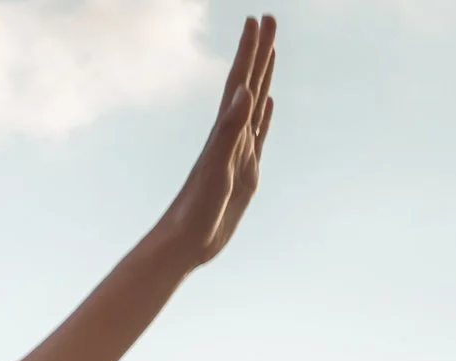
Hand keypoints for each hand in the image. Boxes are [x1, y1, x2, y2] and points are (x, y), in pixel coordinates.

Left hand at [160, 15, 276, 268]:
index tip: (259, 18)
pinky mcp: (245, 171)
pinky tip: (266, 104)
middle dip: (259, 51)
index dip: (250, 49)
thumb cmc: (196, 210)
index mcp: (224, 131)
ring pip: (254, 104)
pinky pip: (258, 134)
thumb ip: (228, 131)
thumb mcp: (217, 169)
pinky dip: (264, 116)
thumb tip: (244, 92)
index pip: (240, 81)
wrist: (184, 243)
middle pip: (248, 83)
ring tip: (271, 52)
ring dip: (262, 77)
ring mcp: (238, 151)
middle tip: (269, 18)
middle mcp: (230, 135)